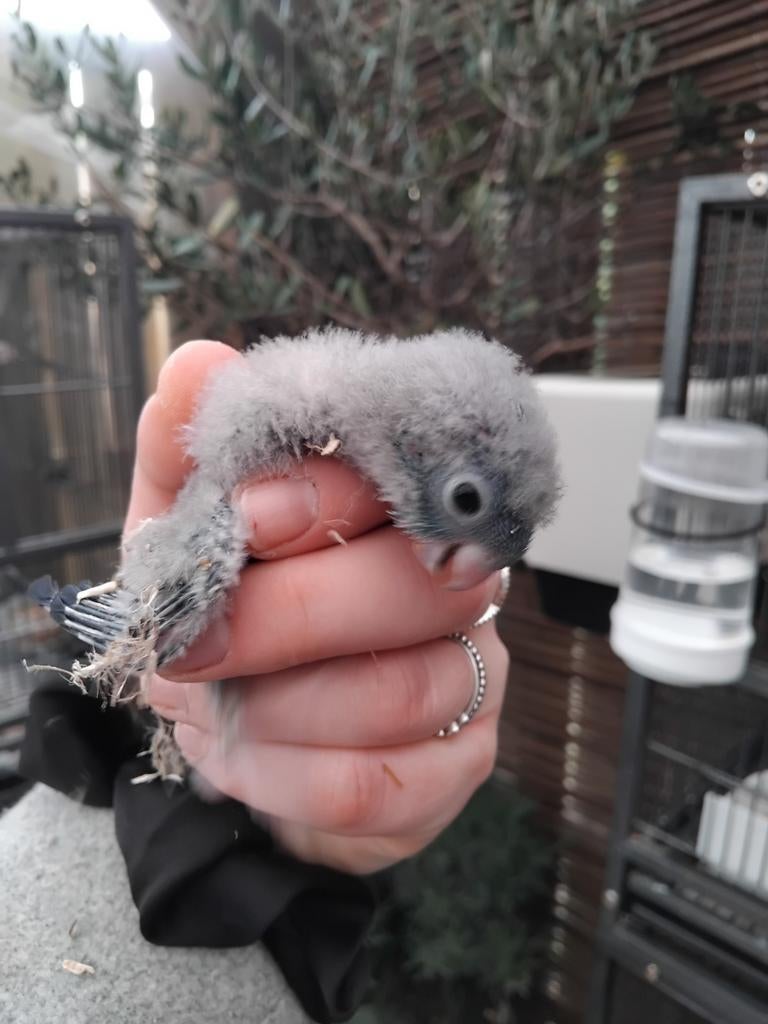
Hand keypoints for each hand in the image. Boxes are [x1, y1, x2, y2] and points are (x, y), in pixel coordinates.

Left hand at [132, 340, 509, 874]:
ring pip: (401, 690)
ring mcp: (471, 675)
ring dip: (275, 707)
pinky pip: (377, 782)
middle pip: (419, 586)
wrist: (245, 736)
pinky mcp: (460, 764)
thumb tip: (197, 364)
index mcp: (399, 507)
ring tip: (214, 704)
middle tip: (193, 642)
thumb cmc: (228, 620)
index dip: (322, 494)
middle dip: (286, 617)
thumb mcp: (183, 535)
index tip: (238, 522)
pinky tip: (245, 757)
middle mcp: (458, 581)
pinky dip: (282, 776)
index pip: (407, 473)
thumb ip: (189, 459)